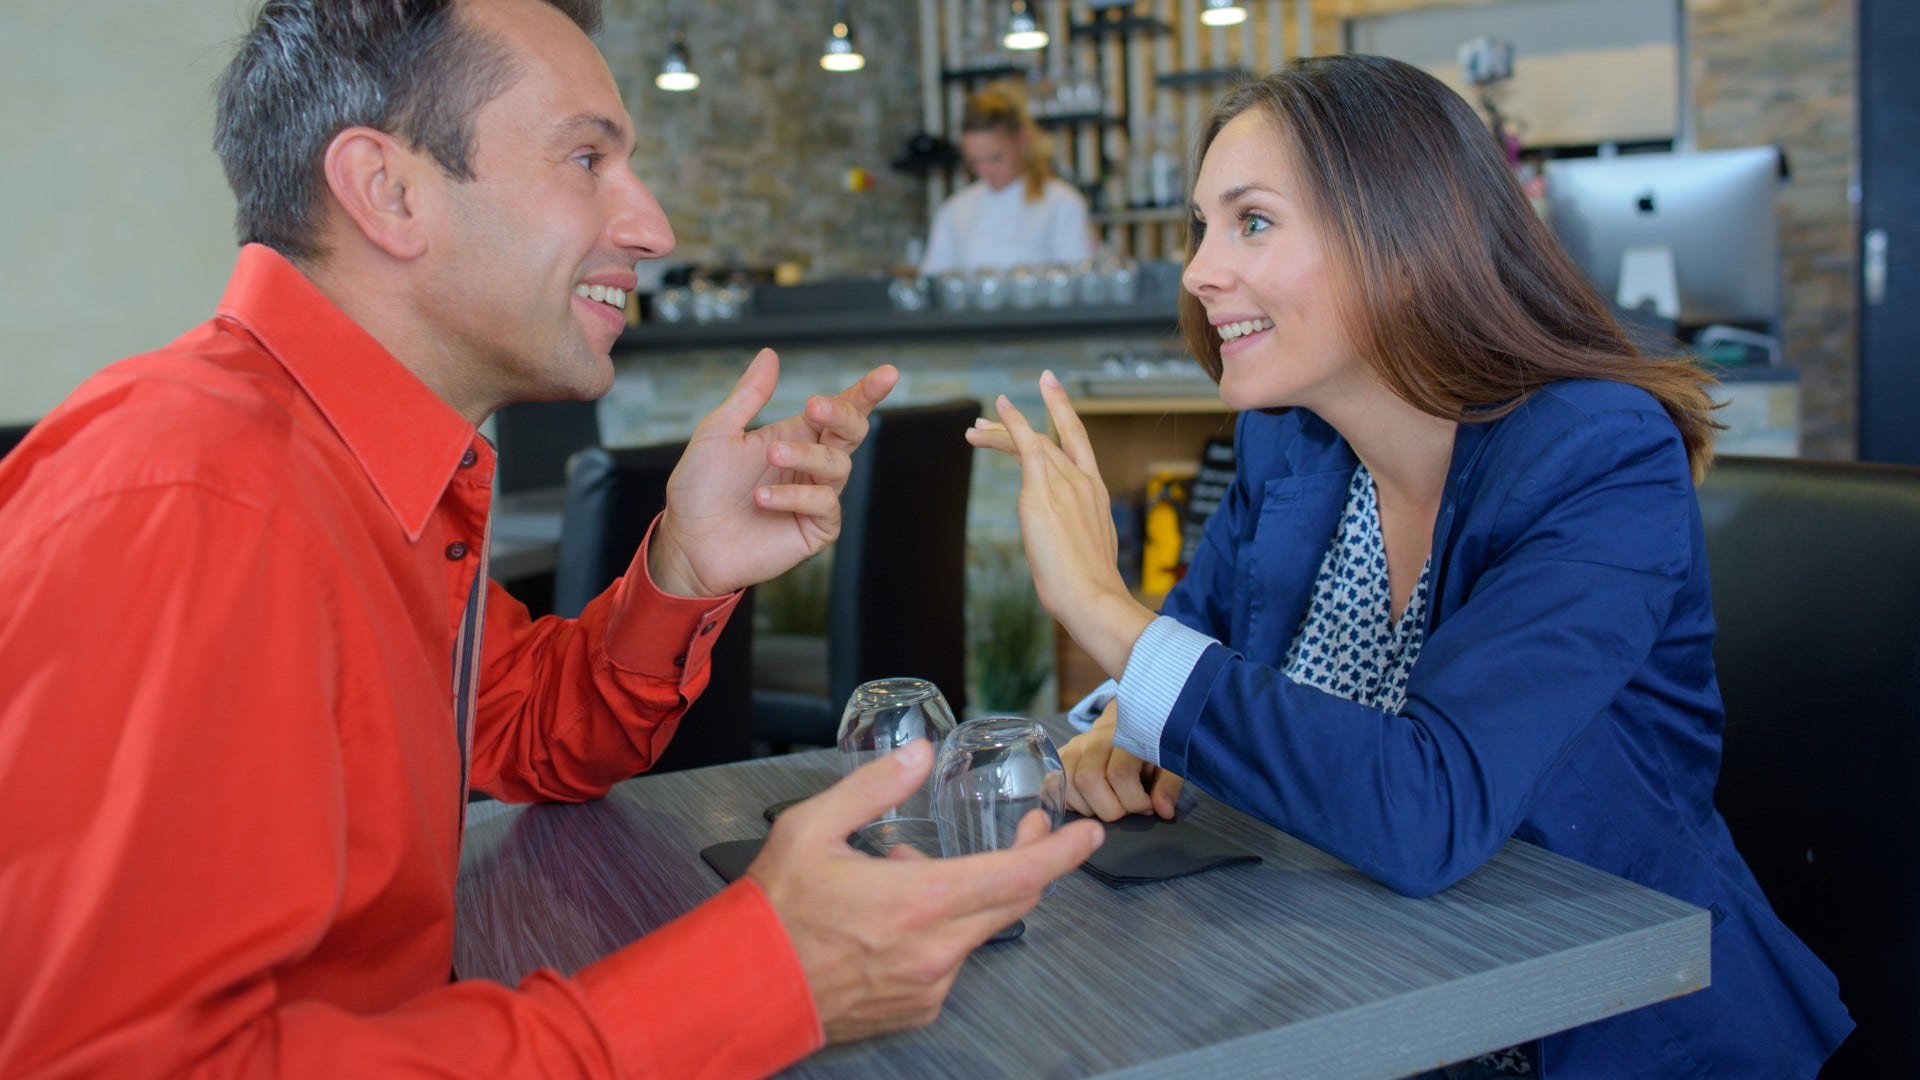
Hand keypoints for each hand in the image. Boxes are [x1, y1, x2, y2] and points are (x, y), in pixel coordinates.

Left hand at [649, 350, 897, 595]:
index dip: (866, 391)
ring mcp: (815, 498)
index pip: (840, 410)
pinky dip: (795, 497)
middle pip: (852, 432)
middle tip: (814, 406)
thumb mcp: (718, 432)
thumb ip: (749, 396)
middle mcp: (810, 465)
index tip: (888, 373)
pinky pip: (825, 505)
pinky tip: (763, 500)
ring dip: (806, 456)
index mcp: (794, 436)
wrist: (687, 542)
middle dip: (842, 414)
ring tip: (771, 456)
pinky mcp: (814, 530)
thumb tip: (771, 354)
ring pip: (838, 466)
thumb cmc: (699, 489)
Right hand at [746, 742, 1103, 1043]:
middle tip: (1025, 835)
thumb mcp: (811, 828)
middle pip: (1013, 902)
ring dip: (965, 897)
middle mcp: (936, 948)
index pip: (1019, 875)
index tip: (1088, 834)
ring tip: (907, 875)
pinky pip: (950, 961)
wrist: (743, 989)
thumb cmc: (773, 914)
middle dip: (1029, 864)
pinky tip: (895, 919)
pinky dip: (939, 932)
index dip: (1062, 852)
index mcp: (921, 900)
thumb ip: (873, 787)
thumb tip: (917, 757)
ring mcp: (930, 983)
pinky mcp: (919, 1007)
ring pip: (978, 929)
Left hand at [964, 371, 1153, 677]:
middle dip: (1025, 421)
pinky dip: (1013, 423)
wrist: (1091, 596)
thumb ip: (1072, 538)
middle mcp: (1084, 481)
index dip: (1065, 416)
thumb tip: (1057, 544)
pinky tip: (997, 409)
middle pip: (1051, 439)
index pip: (1079, 446)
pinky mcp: (1044, 488)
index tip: (1052, 393)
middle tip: (999, 408)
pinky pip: (1027, 444)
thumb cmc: (1088, 590)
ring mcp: (1066, 482)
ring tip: (974, 429)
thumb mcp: (1084, 555)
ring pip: (1032, 442)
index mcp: (1096, 496)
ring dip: (1001, 432)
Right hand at [1059, 700, 1183, 820]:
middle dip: (1110, 808)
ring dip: (1089, 807)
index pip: (1119, 773)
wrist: (1127, 723)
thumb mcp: (1169, 761)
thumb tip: (1162, 810)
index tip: (1147, 806)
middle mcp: (1093, 739)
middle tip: (1125, 809)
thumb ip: (1168, 785)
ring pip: (1067, 784)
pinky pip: (1052, 785)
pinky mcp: (1060, 757)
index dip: (1135, 800)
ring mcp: (1073, 747)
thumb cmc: (1149, 747)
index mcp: (1124, 735)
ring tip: (1108, 805)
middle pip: (1087, 779)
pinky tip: (1089, 804)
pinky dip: (1069, 802)